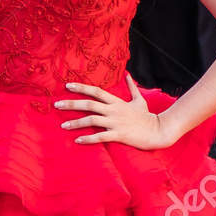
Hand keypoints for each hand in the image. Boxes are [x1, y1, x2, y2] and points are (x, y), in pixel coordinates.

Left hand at [54, 75, 171, 147]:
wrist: (158, 131)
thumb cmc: (147, 116)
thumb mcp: (139, 99)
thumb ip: (132, 87)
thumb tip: (128, 74)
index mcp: (116, 101)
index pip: (95, 91)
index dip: (81, 88)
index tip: (67, 86)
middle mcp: (114, 110)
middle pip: (89, 104)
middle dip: (71, 104)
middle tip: (56, 104)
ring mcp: (116, 123)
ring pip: (92, 120)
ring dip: (76, 122)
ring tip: (63, 125)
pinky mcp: (119, 135)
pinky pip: (100, 137)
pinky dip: (88, 139)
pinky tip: (77, 140)